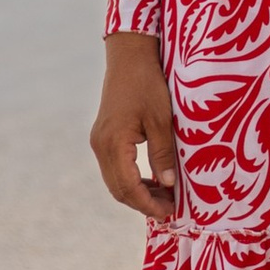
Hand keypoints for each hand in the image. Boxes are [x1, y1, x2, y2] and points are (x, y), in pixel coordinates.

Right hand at [90, 32, 180, 222]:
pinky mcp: (103, 136)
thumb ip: (163, 154)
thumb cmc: (148, 84)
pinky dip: (132, 179)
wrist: (129, 56)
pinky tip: (152, 180)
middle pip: (118, 189)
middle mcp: (101, 145)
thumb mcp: (162, 119)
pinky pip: (115, 168)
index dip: (148, 204)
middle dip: (142, 203)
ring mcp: (99, 141)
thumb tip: (169, 185)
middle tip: (169, 209)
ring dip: (137, 192)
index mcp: (114, 142)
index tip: (169, 213)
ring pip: (115, 180)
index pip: (128, 187)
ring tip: (164, 197)